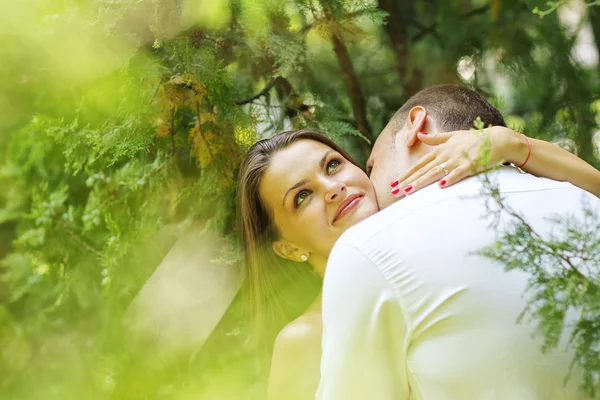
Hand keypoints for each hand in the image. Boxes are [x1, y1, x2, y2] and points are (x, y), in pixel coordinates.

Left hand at [391, 127, 515, 195]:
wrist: (497, 139)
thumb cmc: (474, 139)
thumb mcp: (452, 136)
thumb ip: (435, 138)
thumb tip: (419, 135)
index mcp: (440, 150)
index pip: (419, 164)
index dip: (406, 174)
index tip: (394, 183)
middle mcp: (446, 155)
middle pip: (423, 171)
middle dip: (407, 182)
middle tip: (394, 192)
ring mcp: (458, 160)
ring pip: (435, 173)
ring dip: (421, 183)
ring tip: (408, 191)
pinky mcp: (471, 166)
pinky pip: (458, 174)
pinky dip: (449, 179)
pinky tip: (439, 187)